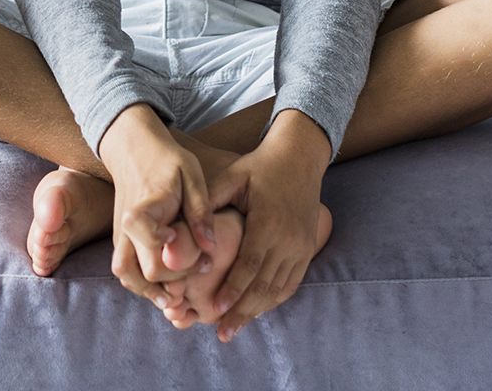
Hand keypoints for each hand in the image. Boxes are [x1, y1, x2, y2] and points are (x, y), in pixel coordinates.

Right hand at [95, 104, 216, 305]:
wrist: (133, 147)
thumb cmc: (166, 159)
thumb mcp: (191, 176)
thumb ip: (200, 211)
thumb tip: (210, 247)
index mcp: (141, 212)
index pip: (154, 248)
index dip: (179, 260)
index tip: (202, 255)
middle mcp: (124, 228)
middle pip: (145, 272)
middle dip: (175, 280)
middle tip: (204, 269)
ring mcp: (119, 235)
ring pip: (126, 276)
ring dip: (151, 291)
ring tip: (179, 297)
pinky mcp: (120, 239)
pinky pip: (126, 270)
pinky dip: (143, 283)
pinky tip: (168, 285)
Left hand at [203, 108, 331, 340]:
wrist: (300, 160)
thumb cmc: (260, 168)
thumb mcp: (235, 177)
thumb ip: (211, 200)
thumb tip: (185, 223)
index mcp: (268, 222)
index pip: (250, 264)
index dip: (233, 289)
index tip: (216, 309)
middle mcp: (288, 239)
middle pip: (264, 284)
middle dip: (242, 312)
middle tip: (221, 332)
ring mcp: (301, 248)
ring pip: (278, 289)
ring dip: (256, 311)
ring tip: (233, 329)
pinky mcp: (307, 250)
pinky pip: (291, 283)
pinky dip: (273, 300)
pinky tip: (255, 312)